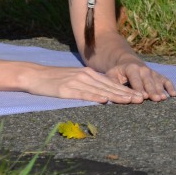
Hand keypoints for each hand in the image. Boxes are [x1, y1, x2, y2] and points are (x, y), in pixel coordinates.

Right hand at [25, 65, 146, 103]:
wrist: (33, 75)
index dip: (126, 90)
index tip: (140, 95)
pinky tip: (104, 100)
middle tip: (142, 99)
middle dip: (126, 93)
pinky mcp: (65, 90)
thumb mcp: (74, 78)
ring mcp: (75, 82)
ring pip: (99, 90)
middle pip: (109, 86)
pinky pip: (82, 94)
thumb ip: (88, 84)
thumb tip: (105, 93)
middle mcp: (84, 76)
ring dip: (116, 96)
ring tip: (130, 101)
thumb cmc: (54, 80)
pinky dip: (94, 97)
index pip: (110, 83)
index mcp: (87, 73)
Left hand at [105, 60, 175, 101]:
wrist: (128, 62)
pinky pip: (166, 81)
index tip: (143, 97)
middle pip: (148, 82)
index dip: (139, 88)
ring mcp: (152, 72)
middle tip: (155, 99)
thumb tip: (114, 92)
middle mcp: (144, 70)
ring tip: (163, 98)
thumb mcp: (112, 75)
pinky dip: (170, 87)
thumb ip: (113, 82)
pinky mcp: (159, 76)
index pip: (136, 80)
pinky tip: (174, 94)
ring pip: (158, 82)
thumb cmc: (118, 72)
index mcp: (131, 68)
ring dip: (161, 90)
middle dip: (151, 90)